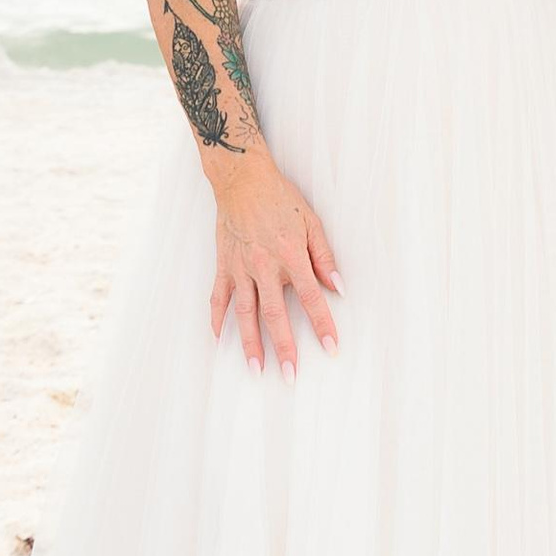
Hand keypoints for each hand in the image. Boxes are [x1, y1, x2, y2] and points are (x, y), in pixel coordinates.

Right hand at [206, 151, 340, 372]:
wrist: (242, 180)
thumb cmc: (280, 199)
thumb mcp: (311, 222)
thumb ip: (324, 256)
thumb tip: (338, 286)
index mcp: (290, 255)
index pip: (310, 297)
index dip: (322, 324)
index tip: (331, 347)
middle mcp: (264, 265)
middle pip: (275, 315)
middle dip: (284, 348)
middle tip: (289, 375)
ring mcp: (240, 268)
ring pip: (245, 314)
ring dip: (250, 344)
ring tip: (256, 369)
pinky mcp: (223, 265)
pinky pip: (219, 298)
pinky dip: (218, 320)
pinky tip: (219, 340)